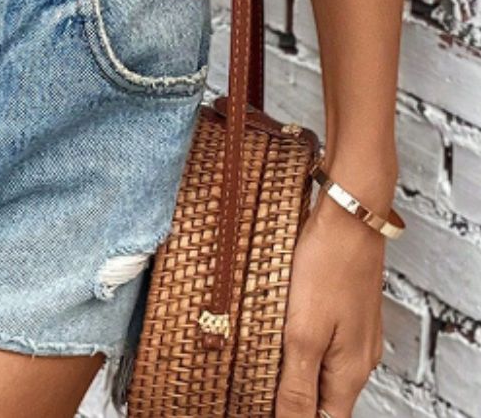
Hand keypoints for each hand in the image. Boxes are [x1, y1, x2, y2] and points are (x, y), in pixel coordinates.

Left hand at [275, 176, 387, 416]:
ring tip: (262, 360)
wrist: (350, 214)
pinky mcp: (347, 311)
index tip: (260, 405)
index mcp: (350, 372)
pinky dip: (302, 346)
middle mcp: (359, 359)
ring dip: (295, 372)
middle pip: (325, 400)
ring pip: (323, 371)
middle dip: (292, 399)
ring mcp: (355, 334)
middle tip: (254, 385)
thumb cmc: (329, 264)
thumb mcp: (304, 332)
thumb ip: (297, 385)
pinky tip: (281, 331)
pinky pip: (325, 344)